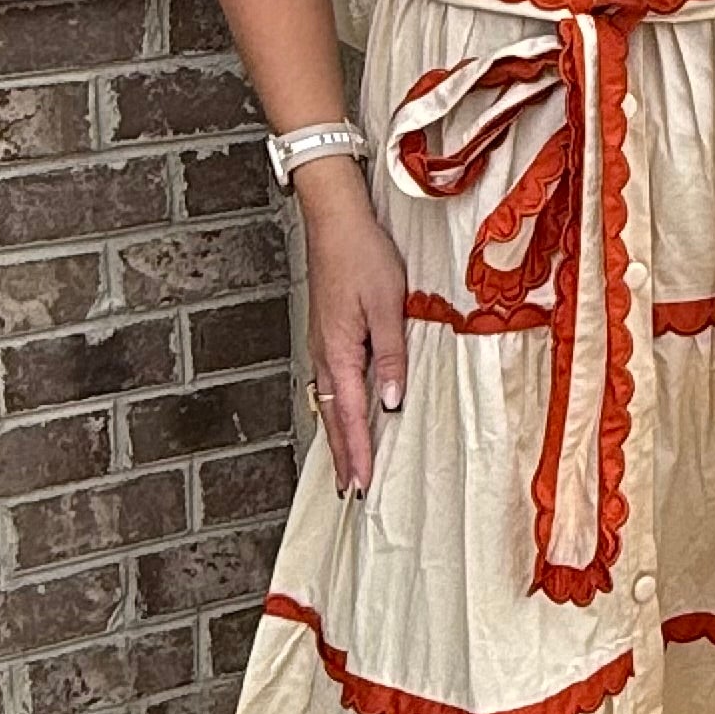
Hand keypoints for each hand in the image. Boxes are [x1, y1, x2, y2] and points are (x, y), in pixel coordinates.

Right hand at [299, 166, 408, 497]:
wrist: (335, 220)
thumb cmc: (363, 257)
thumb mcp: (387, 306)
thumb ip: (392, 356)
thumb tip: (392, 402)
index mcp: (338, 353)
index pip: (349, 417)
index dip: (358, 454)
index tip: (362, 486)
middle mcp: (324, 355)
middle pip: (331, 418)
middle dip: (342, 456)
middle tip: (351, 492)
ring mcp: (321, 345)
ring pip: (327, 404)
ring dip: (337, 437)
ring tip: (346, 466)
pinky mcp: (326, 334)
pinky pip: (328, 384)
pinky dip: (334, 411)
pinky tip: (342, 416)